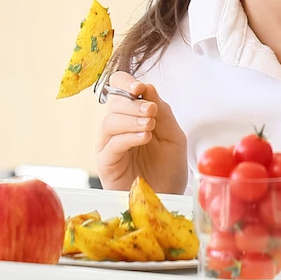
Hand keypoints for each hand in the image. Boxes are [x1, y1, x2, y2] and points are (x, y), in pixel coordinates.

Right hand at [96, 71, 186, 192]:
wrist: (169, 196)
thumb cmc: (169, 167)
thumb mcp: (173, 136)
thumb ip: (163, 112)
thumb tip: (147, 87)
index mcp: (133, 115)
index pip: (119, 89)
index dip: (125, 83)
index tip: (139, 87)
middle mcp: (118, 128)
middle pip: (113, 104)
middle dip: (133, 104)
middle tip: (152, 111)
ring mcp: (110, 145)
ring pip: (109, 122)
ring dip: (130, 119)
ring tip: (150, 125)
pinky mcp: (106, 163)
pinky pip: (111, 145)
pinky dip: (128, 137)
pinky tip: (144, 137)